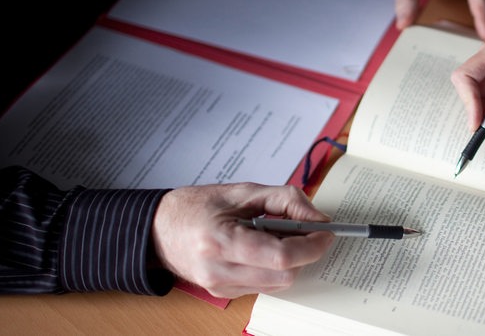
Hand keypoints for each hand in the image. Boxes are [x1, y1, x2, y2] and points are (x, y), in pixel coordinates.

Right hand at [152, 182, 334, 297]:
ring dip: (291, 261)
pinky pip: (264, 286)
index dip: (311, 246)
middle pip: (285, 275)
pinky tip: (265, 247)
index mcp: (221, 241)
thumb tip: (318, 218)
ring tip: (281, 235)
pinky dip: (274, 268)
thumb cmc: (196, 206)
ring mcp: (221, 287)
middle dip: (305, 253)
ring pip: (278, 284)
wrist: (158, 229)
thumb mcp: (243, 191)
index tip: (326, 232)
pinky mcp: (224, 294)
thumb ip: (285, 200)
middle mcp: (220, 271)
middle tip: (306, 230)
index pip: (281, 256)